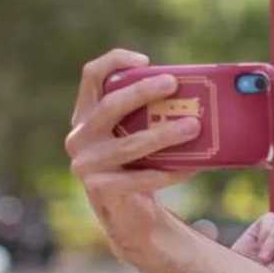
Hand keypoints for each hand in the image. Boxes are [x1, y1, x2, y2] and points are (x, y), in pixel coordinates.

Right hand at [65, 49, 199, 260]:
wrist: (125, 212)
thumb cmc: (136, 163)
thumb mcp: (133, 133)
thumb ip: (147, 114)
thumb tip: (193, 92)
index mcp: (85, 115)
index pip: (91, 76)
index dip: (115, 62)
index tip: (146, 60)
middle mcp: (79, 137)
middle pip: (110, 105)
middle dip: (143, 92)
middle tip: (174, 84)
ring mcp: (86, 165)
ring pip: (129, 144)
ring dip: (163, 134)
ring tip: (194, 126)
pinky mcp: (101, 189)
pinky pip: (141, 178)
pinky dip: (169, 171)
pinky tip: (192, 167)